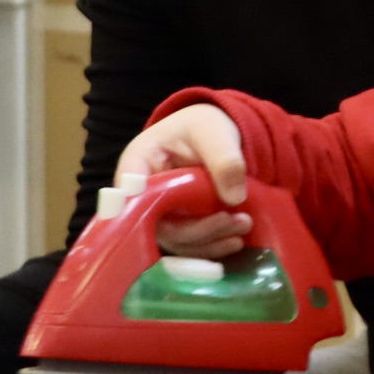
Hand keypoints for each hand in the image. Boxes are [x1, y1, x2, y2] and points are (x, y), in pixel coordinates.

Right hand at [117, 104, 252, 259]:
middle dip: (198, 229)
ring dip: (210, 240)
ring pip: (176, 239)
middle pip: (156, 224)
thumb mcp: (212, 132)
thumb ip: (223, 159)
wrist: (212, 135)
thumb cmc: (202, 126)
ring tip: (243, 226)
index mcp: (138, 163)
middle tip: (237, 221)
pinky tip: (235, 240)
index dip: (147, 214)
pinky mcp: (177, 225)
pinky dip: (211, 246)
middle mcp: (141, 194)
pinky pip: (188, 244)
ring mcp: (158, 213)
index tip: (185, 221)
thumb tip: (234, 198)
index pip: (130, 196)